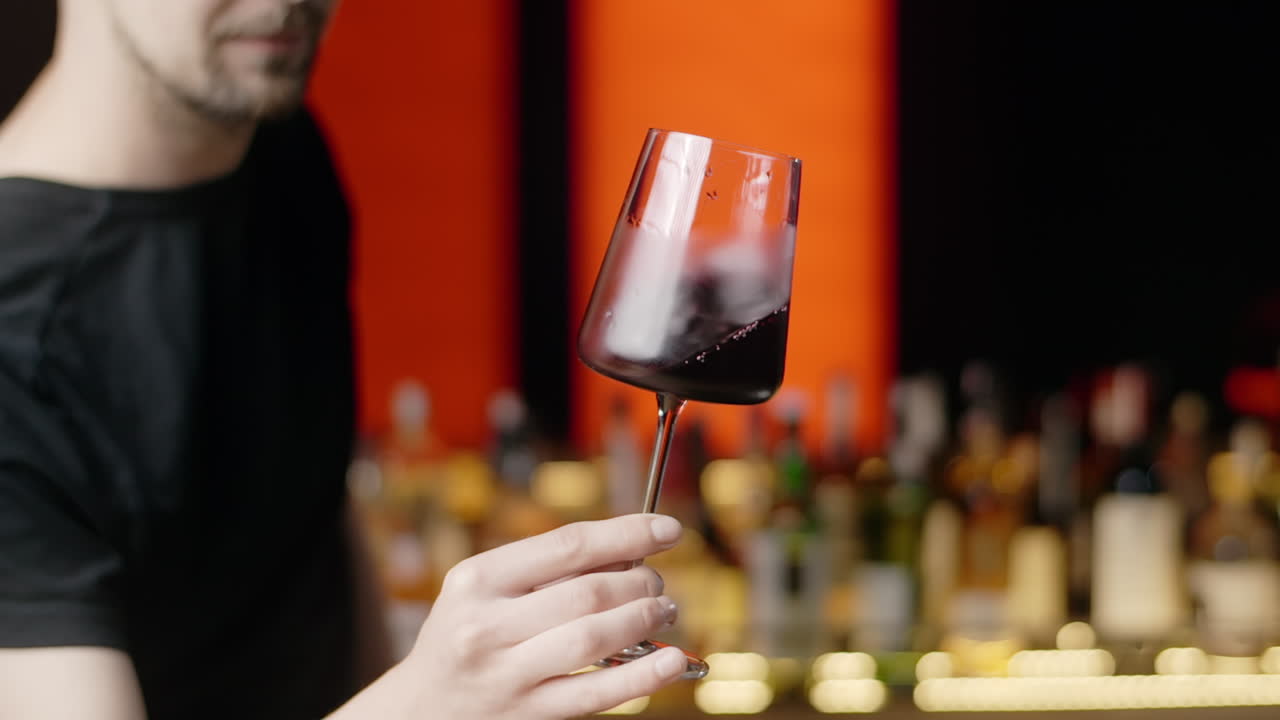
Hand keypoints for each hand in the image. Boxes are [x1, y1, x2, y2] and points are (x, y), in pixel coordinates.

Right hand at [337, 514, 687, 719]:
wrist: (419, 707)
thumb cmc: (467, 635)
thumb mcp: (483, 591)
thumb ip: (546, 570)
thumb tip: (630, 550)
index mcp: (478, 579)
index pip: (567, 545)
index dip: (627, 533)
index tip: (667, 530)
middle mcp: (486, 625)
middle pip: (587, 592)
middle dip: (639, 582)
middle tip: (657, 584)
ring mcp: (505, 674)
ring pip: (593, 638)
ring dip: (644, 619)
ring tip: (664, 612)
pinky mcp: (525, 714)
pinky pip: (595, 693)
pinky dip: (642, 675)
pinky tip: (672, 660)